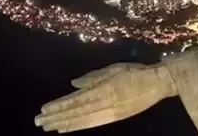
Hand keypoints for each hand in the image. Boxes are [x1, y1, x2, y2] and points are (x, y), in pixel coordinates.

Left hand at [35, 63, 176, 132]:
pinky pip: (92, 124)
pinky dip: (77, 126)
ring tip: (48, 126)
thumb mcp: (113, 69)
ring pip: (82, 120)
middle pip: (76, 112)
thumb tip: (73, 84)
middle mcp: (104, 103)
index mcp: (104, 89)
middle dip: (56, 117)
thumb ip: (93, 77)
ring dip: (63, 123)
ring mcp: (110, 112)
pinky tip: (66, 128)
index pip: (76, 99)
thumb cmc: (136, 72)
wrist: (158, 83)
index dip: (59, 105)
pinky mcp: (115, 117)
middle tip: (39, 121)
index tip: (44, 109)